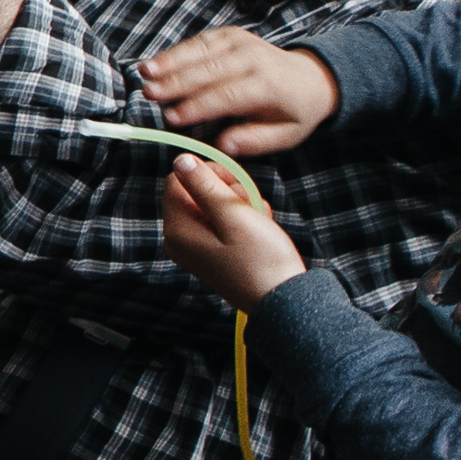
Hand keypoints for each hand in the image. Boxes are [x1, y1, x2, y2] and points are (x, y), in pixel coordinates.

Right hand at [138, 25, 341, 157]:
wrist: (311, 77)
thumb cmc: (294, 112)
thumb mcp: (285, 136)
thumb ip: (253, 141)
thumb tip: (222, 146)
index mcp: (268, 85)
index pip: (227, 95)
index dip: (198, 107)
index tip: (172, 118)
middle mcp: (253, 58)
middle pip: (209, 70)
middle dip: (176, 82)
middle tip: (149, 94)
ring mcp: (241, 42)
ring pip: (201, 51)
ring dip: (170, 61)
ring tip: (144, 73)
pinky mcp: (230, 35)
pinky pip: (200, 41)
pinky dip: (176, 51)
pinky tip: (156, 62)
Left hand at [159, 155, 305, 306]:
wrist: (283, 299)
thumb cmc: (261, 259)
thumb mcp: (233, 215)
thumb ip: (204, 186)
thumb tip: (181, 160)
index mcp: (177, 230)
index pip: (177, 180)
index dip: (207, 172)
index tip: (235, 181)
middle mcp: (180, 239)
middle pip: (194, 191)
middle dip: (226, 190)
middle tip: (250, 205)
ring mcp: (196, 247)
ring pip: (213, 204)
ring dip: (239, 204)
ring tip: (258, 219)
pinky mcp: (213, 252)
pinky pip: (222, 222)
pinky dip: (242, 219)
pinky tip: (258, 228)